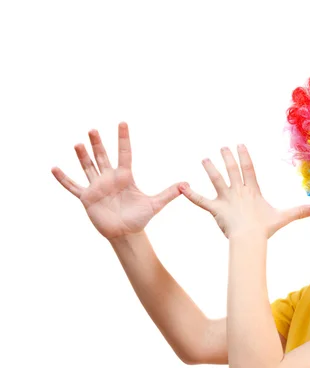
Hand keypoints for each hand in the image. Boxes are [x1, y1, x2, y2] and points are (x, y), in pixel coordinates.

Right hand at [51, 122, 182, 239]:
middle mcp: (110, 178)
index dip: (123, 138)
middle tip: (94, 129)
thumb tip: (186, 184)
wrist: (126, 233)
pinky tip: (54, 168)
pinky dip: (63, 179)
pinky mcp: (87, 198)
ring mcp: (97, 187)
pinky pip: (73, 186)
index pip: (125, 153)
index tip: (123, 122)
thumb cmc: (139, 218)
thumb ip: (169, 193)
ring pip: (88, 167)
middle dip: (98, 143)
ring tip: (78, 144)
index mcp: (125, 176)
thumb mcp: (155, 204)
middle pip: (103, 157)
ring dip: (82, 156)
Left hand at [179, 145, 309, 238]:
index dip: (244, 156)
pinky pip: (201, 201)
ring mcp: (226, 199)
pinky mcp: (215, 208)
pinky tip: (180, 187)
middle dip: (227, 157)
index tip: (240, 145)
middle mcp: (238, 191)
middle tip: (222, 147)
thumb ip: (299, 211)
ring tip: (204, 159)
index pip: (248, 169)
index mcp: (252, 190)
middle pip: (232, 170)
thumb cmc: (266, 228)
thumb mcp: (284, 217)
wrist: (250, 239)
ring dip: (210, 169)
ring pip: (216, 180)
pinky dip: (190, 194)